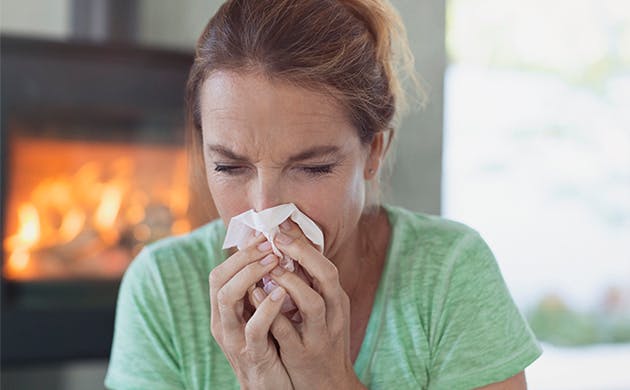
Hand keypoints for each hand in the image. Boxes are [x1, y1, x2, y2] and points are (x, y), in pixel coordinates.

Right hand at [208, 232, 293, 389]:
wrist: (271, 389)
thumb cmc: (269, 348)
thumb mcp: (259, 316)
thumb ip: (258, 291)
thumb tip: (270, 255)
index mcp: (224, 311)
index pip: (220, 272)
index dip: (240, 252)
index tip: (263, 235)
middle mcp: (223, 322)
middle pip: (218, 279)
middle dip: (243, 256)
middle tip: (269, 242)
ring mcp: (234, 339)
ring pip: (227, 298)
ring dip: (250, 275)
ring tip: (274, 260)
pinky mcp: (252, 355)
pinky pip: (253, 328)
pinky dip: (266, 308)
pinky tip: (280, 293)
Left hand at [252, 220, 365, 388]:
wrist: (329, 386)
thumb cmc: (320, 341)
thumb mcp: (323, 312)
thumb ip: (309, 286)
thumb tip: (288, 253)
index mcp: (337, 300)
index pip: (327, 265)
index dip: (306, 243)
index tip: (283, 224)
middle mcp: (334, 314)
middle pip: (327, 276)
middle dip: (303, 253)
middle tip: (278, 238)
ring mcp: (320, 335)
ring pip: (312, 303)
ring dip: (290, 281)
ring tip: (270, 266)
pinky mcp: (303, 354)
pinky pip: (286, 330)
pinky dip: (271, 310)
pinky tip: (255, 293)